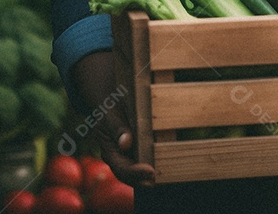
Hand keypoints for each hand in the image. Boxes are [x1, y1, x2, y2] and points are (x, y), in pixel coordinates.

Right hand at [71, 51, 156, 186]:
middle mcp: (119, 156)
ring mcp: (128, 153)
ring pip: (138, 169)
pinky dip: (154, 161)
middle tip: (157, 178)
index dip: (135, 173)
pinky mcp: (138, 147)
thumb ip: (118, 128)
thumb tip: (126, 143)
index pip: (121, 169)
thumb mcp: (111, 114)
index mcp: (110, 150)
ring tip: (165, 175)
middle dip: (143, 179)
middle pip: (130, 175)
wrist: (111, 98)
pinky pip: (145, 158)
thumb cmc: (110, 106)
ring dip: (149, 174)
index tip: (150, 172)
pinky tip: (167, 163)